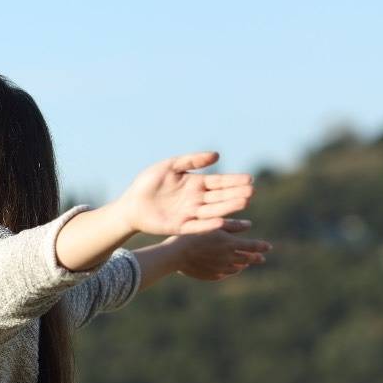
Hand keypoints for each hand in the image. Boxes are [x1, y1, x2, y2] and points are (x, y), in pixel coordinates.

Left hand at [112, 151, 254, 235]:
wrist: (130, 204)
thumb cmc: (148, 183)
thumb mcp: (169, 166)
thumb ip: (191, 160)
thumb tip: (217, 155)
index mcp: (195, 184)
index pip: (219, 182)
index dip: (234, 181)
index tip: (249, 179)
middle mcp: (196, 200)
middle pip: (220, 197)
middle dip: (235, 194)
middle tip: (251, 191)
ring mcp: (190, 214)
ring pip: (213, 211)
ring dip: (228, 208)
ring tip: (243, 202)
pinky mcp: (180, 227)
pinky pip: (197, 226)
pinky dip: (208, 225)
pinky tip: (220, 221)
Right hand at [170, 219, 272, 280]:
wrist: (175, 254)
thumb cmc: (192, 235)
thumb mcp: (212, 225)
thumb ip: (232, 225)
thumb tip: (249, 224)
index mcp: (231, 244)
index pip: (253, 246)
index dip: (262, 246)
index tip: (268, 247)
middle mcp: (229, 258)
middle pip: (248, 259)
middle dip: (256, 258)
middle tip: (261, 258)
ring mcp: (220, 269)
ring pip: (237, 268)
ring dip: (242, 265)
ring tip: (244, 264)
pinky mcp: (212, 276)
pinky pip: (224, 274)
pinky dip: (228, 271)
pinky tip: (227, 269)